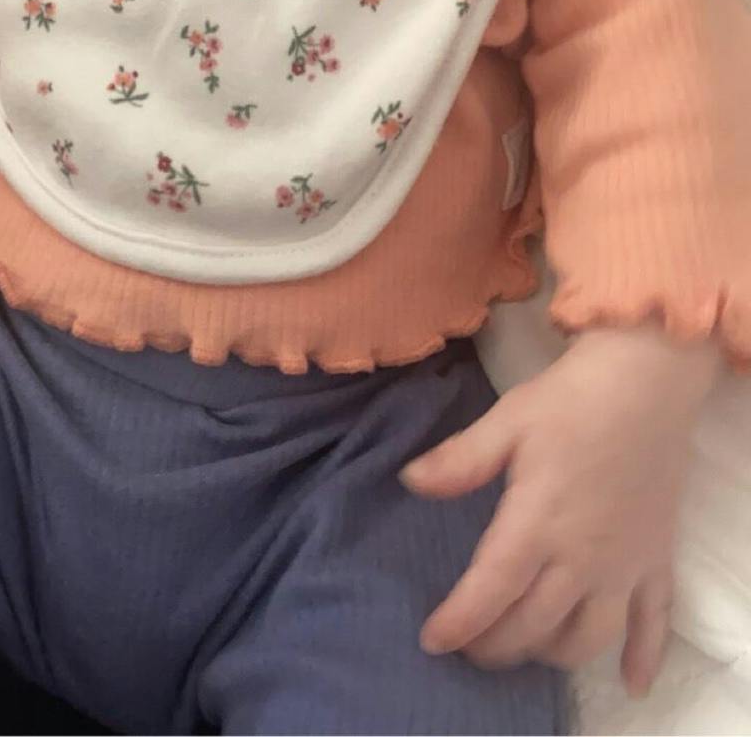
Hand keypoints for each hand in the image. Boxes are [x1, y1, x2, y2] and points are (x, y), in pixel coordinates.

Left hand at [401, 323, 720, 694]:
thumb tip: (409, 481)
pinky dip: (646, 657)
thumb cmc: (571, 399)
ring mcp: (622, 565)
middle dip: (495, 644)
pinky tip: (633, 684)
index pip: (489, 591)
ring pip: (587, 637)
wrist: (647, 381)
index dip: (459, 622)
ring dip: (552, 653)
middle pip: (532, 625)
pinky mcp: (656, 559)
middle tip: (469, 646)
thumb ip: (460, 460)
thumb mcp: (507, 421)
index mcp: (536, 523)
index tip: (433, 640)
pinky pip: (655, 622)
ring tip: (527, 647)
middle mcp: (580, 558)